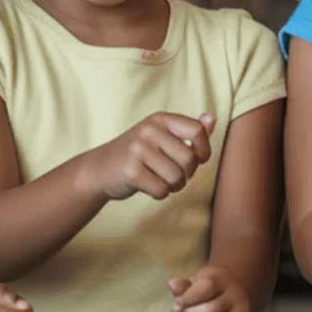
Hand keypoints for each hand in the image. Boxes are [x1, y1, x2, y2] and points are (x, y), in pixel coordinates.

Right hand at [81, 112, 214, 201]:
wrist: (99, 170)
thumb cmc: (138, 155)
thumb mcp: (162, 137)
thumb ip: (189, 130)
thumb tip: (212, 118)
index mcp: (160, 119)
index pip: (197, 130)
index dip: (204, 150)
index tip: (198, 159)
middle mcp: (149, 130)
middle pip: (189, 159)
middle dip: (187, 174)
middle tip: (174, 175)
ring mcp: (138, 149)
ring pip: (177, 177)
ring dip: (174, 186)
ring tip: (162, 181)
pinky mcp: (130, 171)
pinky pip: (161, 190)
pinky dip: (160, 193)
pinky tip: (148, 186)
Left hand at [169, 265, 251, 311]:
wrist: (232, 298)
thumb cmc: (208, 290)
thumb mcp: (195, 282)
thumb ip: (183, 286)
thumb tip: (173, 285)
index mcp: (222, 280)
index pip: (206, 289)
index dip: (187, 298)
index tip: (180, 301)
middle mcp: (236, 299)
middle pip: (209, 311)